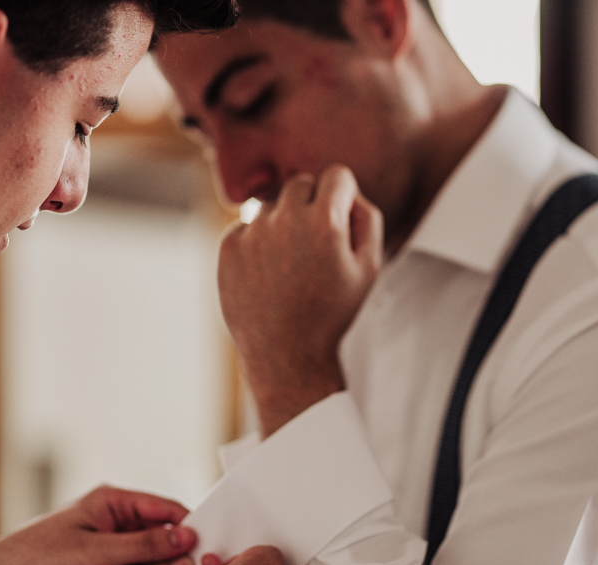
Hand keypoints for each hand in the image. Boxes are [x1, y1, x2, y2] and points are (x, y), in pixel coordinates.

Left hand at [0, 485, 196, 564]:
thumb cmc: (37, 561)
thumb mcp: (94, 552)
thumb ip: (142, 544)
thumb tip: (184, 536)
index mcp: (112, 502)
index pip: (165, 507)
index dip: (186, 526)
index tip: (201, 548)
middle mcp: (115, 519)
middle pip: (163, 533)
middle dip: (170, 556)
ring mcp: (111, 544)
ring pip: (153, 556)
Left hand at [218, 165, 383, 436]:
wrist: (286, 355)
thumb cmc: (332, 313)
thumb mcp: (369, 268)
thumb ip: (367, 218)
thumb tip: (349, 193)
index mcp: (325, 221)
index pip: (336, 175)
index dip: (342, 195)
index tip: (339, 216)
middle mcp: (285, 218)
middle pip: (301, 183)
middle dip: (311, 205)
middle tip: (316, 244)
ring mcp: (253, 232)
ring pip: (272, 205)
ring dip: (283, 224)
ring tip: (291, 266)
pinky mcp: (228, 247)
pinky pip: (246, 227)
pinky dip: (257, 243)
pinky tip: (269, 275)